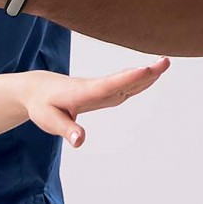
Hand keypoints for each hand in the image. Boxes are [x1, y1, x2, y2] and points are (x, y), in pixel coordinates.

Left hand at [22, 57, 169, 146]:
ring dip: (146, 73)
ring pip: (125, 80)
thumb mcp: (49, 121)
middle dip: (144, 72)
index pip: (108, 86)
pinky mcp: (102, 90)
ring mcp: (100, 88)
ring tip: (166, 63)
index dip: (127, 78)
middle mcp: (95, 88)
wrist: (36, 89)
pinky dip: (138, 79)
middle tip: (166, 62)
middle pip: (122, 80)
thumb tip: (80, 141)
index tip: (145, 69)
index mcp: (83, 93)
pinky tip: (151, 74)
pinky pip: (123, 84)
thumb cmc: (42, 105)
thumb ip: (66, 130)